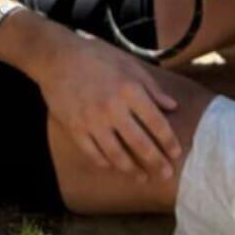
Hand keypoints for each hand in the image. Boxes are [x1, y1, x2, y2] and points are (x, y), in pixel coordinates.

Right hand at [34, 31, 183, 179]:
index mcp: (129, 90)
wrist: (57, 57)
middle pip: (140, 143)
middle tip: (167, 174)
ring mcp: (92, 121)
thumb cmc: (97, 57)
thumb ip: (152, 87)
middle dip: (156, 162)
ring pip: (116, 154)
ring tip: (142, 178)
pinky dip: (104, 162)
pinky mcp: (75, 128)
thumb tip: (172, 107)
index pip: (156, 122)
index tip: (176, 153)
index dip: (168, 141)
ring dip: (131, 169)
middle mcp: (112, 108)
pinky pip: (92, 153)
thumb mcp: (129, 64)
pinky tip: (113, 167)